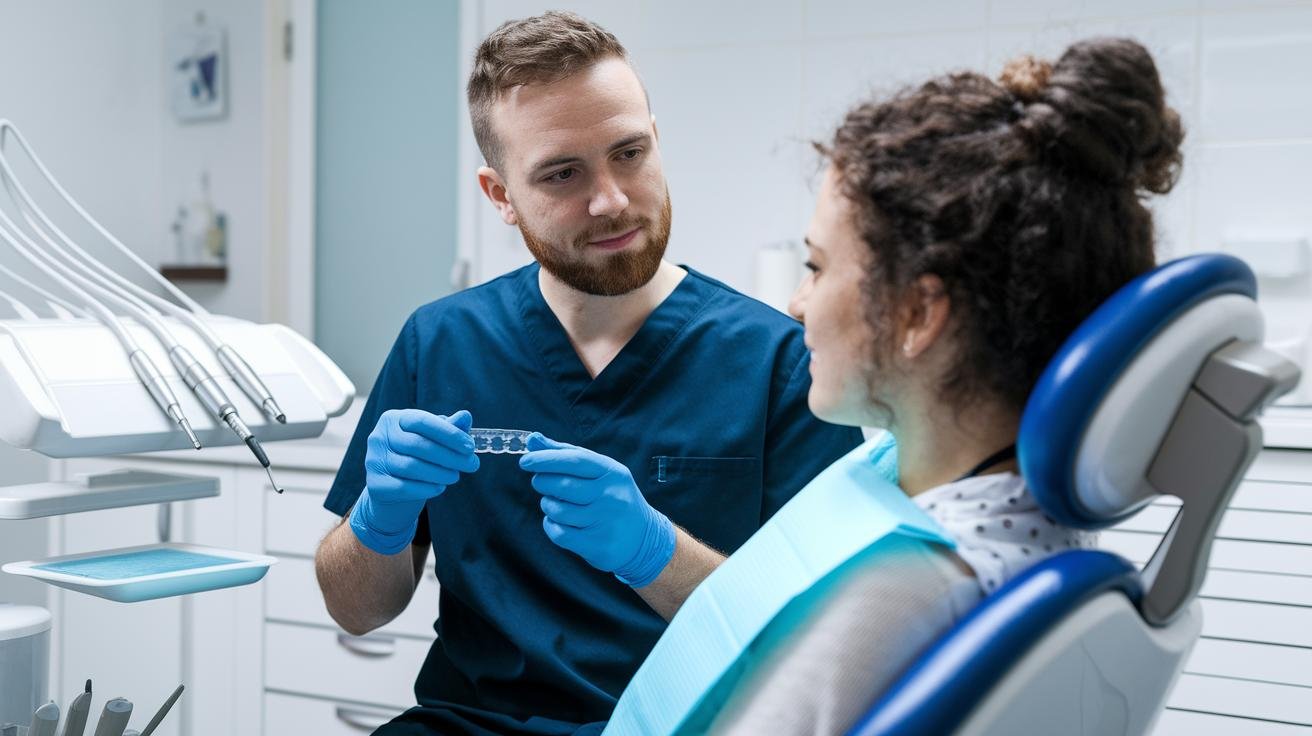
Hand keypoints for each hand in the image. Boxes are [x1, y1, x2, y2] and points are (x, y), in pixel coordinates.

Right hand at [349, 409, 478, 554]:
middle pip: (417, 445)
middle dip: (450, 456)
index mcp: (393, 419)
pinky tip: (439, 487)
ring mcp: (373, 460)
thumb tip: (465, 416)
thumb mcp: (431, 438)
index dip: (449, 433)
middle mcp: (379, 437)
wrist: (393, 487)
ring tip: (455, 476)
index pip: (422, 421)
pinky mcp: (374, 484)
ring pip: (411, 467)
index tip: (470, 446)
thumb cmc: (416, 455)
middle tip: (471, 465)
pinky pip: (403, 487)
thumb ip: (448, 427)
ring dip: (440, 473)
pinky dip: (426, 488)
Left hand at [519, 434, 674, 586]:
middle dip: (542, 482)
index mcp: (612, 472)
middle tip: (540, 482)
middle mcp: (611, 495)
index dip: (546, 459)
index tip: (525, 461)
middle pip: (563, 485)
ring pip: (558, 510)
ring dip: (548, 506)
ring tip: (554, 504)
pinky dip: (551, 526)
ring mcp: (605, 521)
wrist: (644, 539)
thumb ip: (565, 454)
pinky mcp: (597, 545)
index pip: (575, 460)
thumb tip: (533, 439)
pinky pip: (560, 533)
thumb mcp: (599, 471)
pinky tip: (558, 521)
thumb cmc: (614, 498)